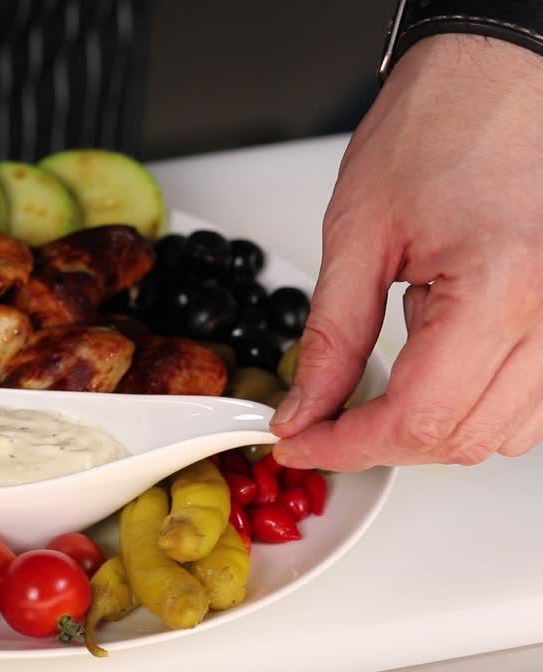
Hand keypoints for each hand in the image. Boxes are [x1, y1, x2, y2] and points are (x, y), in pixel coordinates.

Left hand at [271, 34, 542, 469]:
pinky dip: (473, 397)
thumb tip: (306, 407)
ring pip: (504, 430)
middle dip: (382, 440)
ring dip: (432, 422)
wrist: (500, 74)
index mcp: (502, 288)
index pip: (419, 420)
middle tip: (323, 414)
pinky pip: (531, 398)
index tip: (302, 442)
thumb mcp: (358, 232)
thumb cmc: (443, 122)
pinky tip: (439, 345)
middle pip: (464, 438)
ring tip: (395, 350)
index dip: (348, 446)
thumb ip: (330, 336)